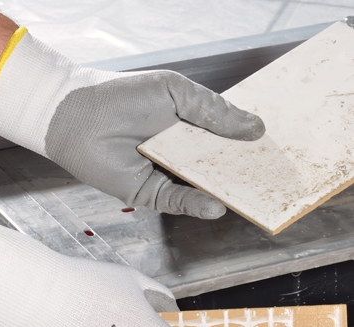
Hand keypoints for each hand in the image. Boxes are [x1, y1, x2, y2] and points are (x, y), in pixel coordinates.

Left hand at [0, 28, 264, 217]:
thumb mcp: (174, 94)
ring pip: (202, 187)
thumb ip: (213, 112)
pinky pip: (177, 201)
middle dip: (244, 172)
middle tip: (275, 177)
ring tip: (255, 194)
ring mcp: (166, 174)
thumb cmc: (122, 97)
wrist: (77, 116)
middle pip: (218, 167)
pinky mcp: (149, 193)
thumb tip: (255, 128)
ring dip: (226, 192)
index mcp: (188, 126)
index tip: (277, 150)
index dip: (249, 144)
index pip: (226, 138)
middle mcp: (179, 153)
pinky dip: (196, 204)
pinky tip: (216, 203)